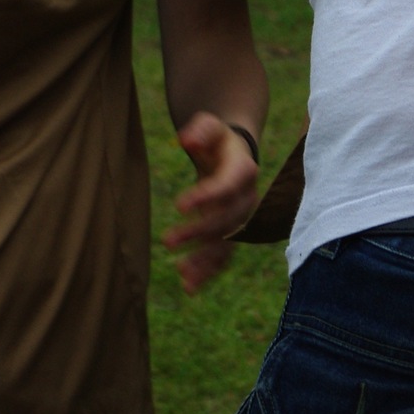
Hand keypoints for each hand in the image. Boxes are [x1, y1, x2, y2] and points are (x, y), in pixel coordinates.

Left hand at [162, 111, 260, 295]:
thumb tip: (187, 139)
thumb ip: (201, 130)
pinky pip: (224, 256)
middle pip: (226, 220)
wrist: (234, 154)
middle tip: (167, 241)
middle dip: (198, 233)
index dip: (205, 197)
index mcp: (243, 170)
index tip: (178, 206)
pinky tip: (188, 286)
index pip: (227, 187)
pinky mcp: (232, 232)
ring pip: (227, 244)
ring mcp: (241, 218)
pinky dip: (208, 271)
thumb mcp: (210, 127)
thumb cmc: (217, 140)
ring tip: (181, 272)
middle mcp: (247, 197)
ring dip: (205, 260)